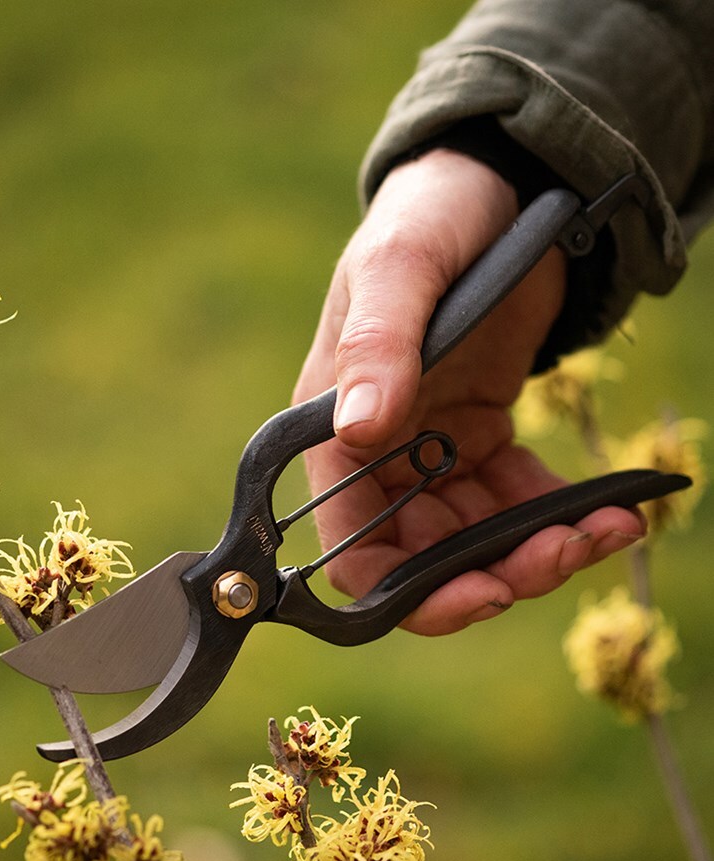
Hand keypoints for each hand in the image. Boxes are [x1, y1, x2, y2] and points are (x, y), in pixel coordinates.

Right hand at [293, 149, 644, 635]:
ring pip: (475, 541)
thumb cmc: (430, 218)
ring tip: (606, 526)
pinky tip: (607, 504)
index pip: (352, 548)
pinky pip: (516, 502)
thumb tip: (359, 432)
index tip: (484, 592)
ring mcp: (431, 450)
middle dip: (496, 573)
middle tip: (566, 551)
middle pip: (423, 560)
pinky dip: (560, 514)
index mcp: (335, 430)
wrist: (496, 185)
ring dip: (539, 549)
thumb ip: (377, 347)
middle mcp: (377, 455)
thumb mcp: (400, 269)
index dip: (407, 591)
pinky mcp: (480, 436)